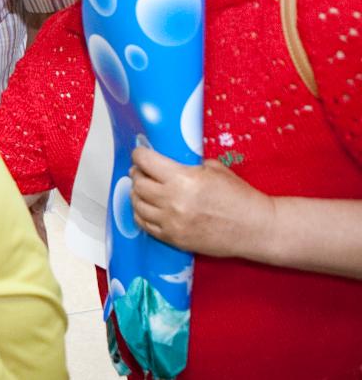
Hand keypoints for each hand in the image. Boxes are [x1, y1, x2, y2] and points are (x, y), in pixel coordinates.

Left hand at [130, 146, 274, 257]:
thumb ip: (187, 165)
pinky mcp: (173, 238)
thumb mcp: (214, 169)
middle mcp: (172, 200)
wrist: (256, 228)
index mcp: (182, 179)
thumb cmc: (240, 197)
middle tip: (142, 171)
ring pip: (137, 205)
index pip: (145, 162)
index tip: (140, 154)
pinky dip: (141, 214)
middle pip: (138, 183)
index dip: (139, 155)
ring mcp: (171, 222)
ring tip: (143, 189)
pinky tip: (147, 207)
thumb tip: (167, 162)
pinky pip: (144, 225)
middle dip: (138, 174)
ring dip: (137, 194)